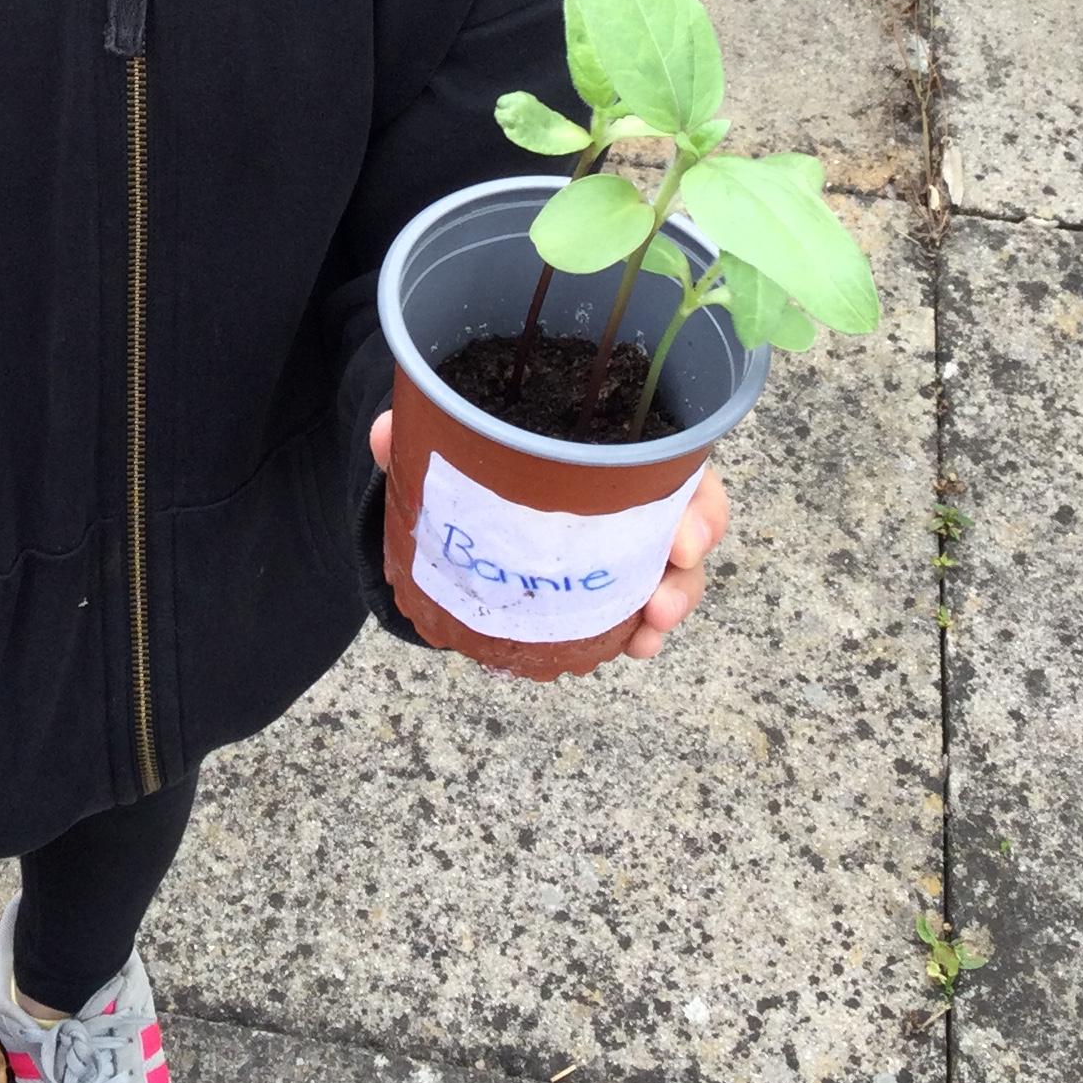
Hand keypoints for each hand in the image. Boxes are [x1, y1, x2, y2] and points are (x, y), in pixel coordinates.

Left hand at [365, 413, 730, 661]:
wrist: (461, 497)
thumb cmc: (483, 452)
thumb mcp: (457, 436)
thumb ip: (427, 435)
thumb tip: (387, 436)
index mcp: (609, 435)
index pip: (675, 454)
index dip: (695, 492)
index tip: (686, 528)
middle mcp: (631, 484)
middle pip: (690, 512)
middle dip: (693, 547)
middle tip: (673, 575)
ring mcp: (625, 538)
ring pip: (674, 567)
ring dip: (674, 598)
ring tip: (651, 629)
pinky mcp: (607, 582)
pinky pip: (640, 604)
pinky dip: (642, 629)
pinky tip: (634, 647)